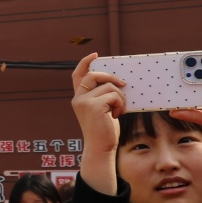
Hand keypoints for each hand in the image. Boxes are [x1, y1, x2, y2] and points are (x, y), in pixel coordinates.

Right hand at [70, 54, 125, 194]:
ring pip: (108, 86)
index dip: (85, 62)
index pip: (78, 74)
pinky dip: (120, 103)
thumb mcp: (102, 109)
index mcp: (79, 98)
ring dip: (120, 96)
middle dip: (111, 77)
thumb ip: (102, 95)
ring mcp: (84, 102)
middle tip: (123, 85)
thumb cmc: (104, 130)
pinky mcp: (94, 106)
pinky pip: (114, 95)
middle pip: (94, 75)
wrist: (100, 148)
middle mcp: (78, 98)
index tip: (95, 54)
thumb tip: (117, 81)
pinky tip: (118, 114)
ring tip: (119, 109)